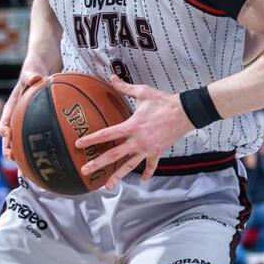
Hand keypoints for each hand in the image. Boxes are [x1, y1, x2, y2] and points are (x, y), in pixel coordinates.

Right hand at [0, 69, 45, 160]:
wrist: (38, 74)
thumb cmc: (32, 74)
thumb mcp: (30, 73)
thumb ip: (30, 76)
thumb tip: (34, 77)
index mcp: (12, 105)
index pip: (6, 117)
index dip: (4, 126)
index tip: (6, 133)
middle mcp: (15, 117)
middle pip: (9, 135)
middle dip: (8, 146)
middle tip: (10, 156)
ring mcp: (23, 123)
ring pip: (19, 141)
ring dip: (19, 153)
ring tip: (21, 169)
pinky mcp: (33, 126)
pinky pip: (32, 140)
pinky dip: (33, 152)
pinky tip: (40, 166)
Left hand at [75, 76, 192, 189]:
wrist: (185, 112)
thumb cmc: (163, 102)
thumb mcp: (143, 92)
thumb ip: (125, 87)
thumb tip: (112, 78)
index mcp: (132, 126)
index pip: (107, 134)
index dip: (91, 139)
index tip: (79, 144)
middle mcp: (137, 141)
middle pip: (114, 155)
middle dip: (98, 163)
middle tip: (84, 170)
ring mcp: (147, 148)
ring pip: (130, 165)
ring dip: (118, 176)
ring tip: (107, 186)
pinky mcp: (157, 152)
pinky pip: (151, 165)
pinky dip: (148, 172)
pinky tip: (144, 180)